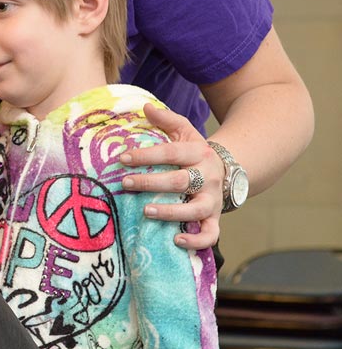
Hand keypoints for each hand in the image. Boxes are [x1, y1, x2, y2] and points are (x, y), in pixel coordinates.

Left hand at [119, 103, 223, 249]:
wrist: (226, 171)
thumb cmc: (194, 151)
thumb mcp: (184, 131)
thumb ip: (166, 119)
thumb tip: (145, 107)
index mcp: (197, 153)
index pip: (170, 153)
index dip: (146, 155)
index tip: (122, 158)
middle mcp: (207, 177)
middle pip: (180, 181)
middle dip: (151, 182)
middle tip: (125, 183)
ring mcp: (212, 200)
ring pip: (195, 209)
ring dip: (170, 212)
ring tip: (145, 211)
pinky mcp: (214, 219)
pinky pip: (210, 234)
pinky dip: (197, 241)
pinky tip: (177, 241)